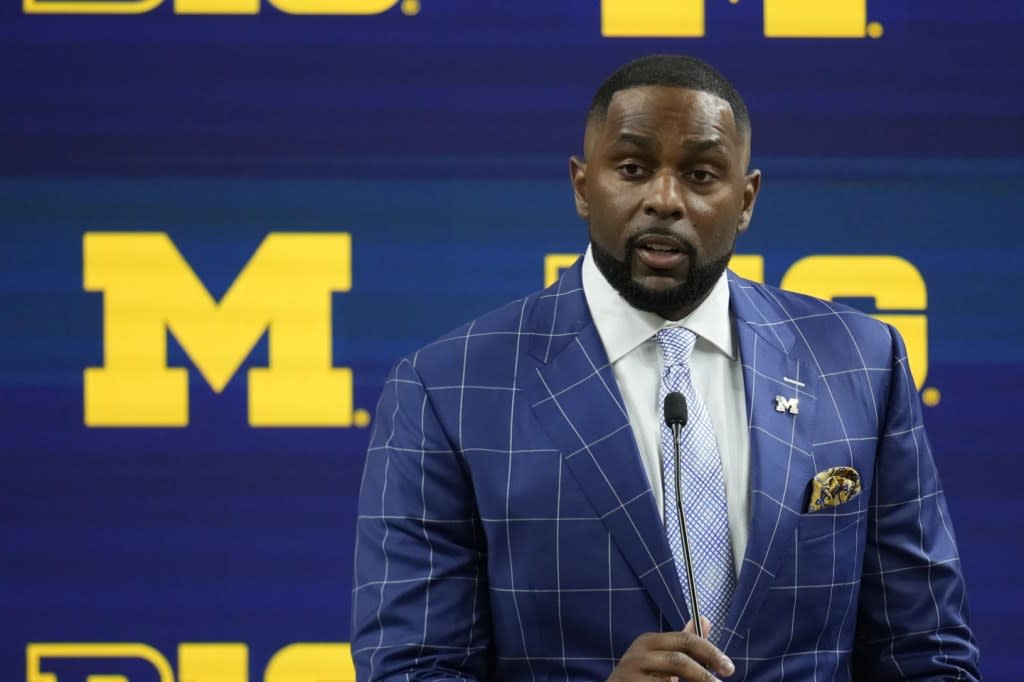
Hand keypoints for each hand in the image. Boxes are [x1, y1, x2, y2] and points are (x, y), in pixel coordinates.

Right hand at [608, 617, 733, 680]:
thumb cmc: (643, 676)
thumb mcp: (662, 657)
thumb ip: (684, 642)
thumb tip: (705, 619)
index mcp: (649, 641)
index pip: (686, 640)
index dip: (710, 652)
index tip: (729, 668)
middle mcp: (638, 655)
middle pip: (678, 661)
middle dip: (704, 675)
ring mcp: (631, 674)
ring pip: (670, 679)